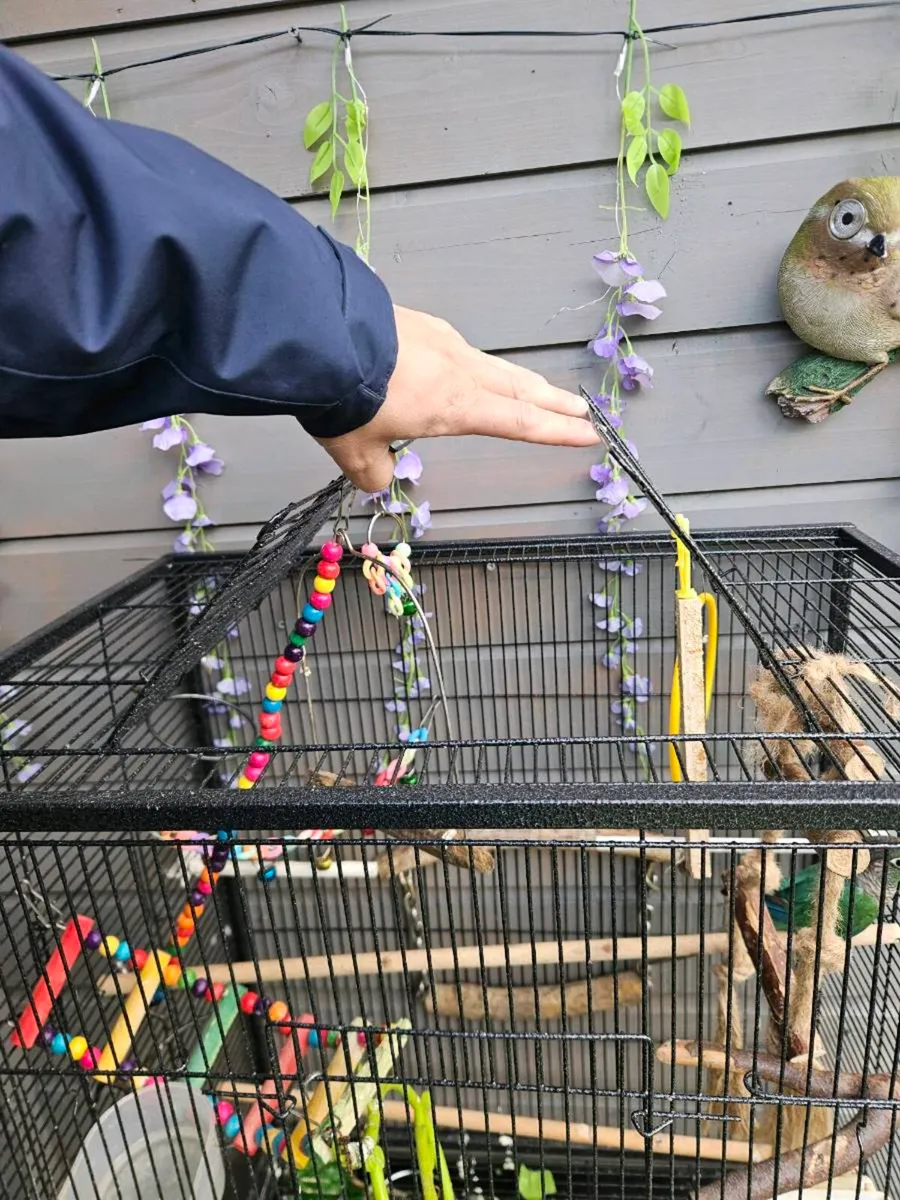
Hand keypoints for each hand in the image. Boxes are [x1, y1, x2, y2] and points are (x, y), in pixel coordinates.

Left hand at [315, 305, 599, 492]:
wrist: (316, 335)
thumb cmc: (343, 398)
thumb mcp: (355, 450)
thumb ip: (373, 471)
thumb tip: (379, 480)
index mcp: (456, 405)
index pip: (519, 422)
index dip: (555, 431)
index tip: (589, 433)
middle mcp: (459, 370)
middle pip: (519, 388)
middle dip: (553, 402)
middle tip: (581, 410)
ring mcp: (441, 341)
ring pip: (493, 366)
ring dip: (520, 381)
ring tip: (537, 389)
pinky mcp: (419, 323)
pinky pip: (457, 349)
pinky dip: (474, 363)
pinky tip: (466, 364)